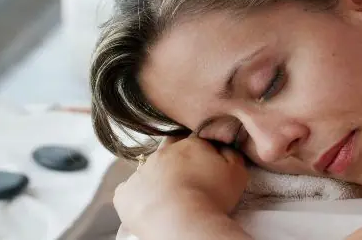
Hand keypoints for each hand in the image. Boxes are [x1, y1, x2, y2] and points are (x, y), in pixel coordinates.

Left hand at [113, 136, 248, 237]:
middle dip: (176, 162)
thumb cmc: (212, 198)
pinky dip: (137, 196)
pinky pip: (129, 190)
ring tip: (170, 198)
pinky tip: (149, 206)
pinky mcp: (125, 192)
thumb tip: (224, 147)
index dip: (199, 154)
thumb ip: (231, 154)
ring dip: (157, 179)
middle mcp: (162, 153)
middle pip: (169, 151)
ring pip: (148, 170)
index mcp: (189, 145)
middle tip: (187, 182)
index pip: (194, 141)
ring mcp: (141, 171)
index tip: (204, 169)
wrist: (182, 221)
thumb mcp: (237, 173)